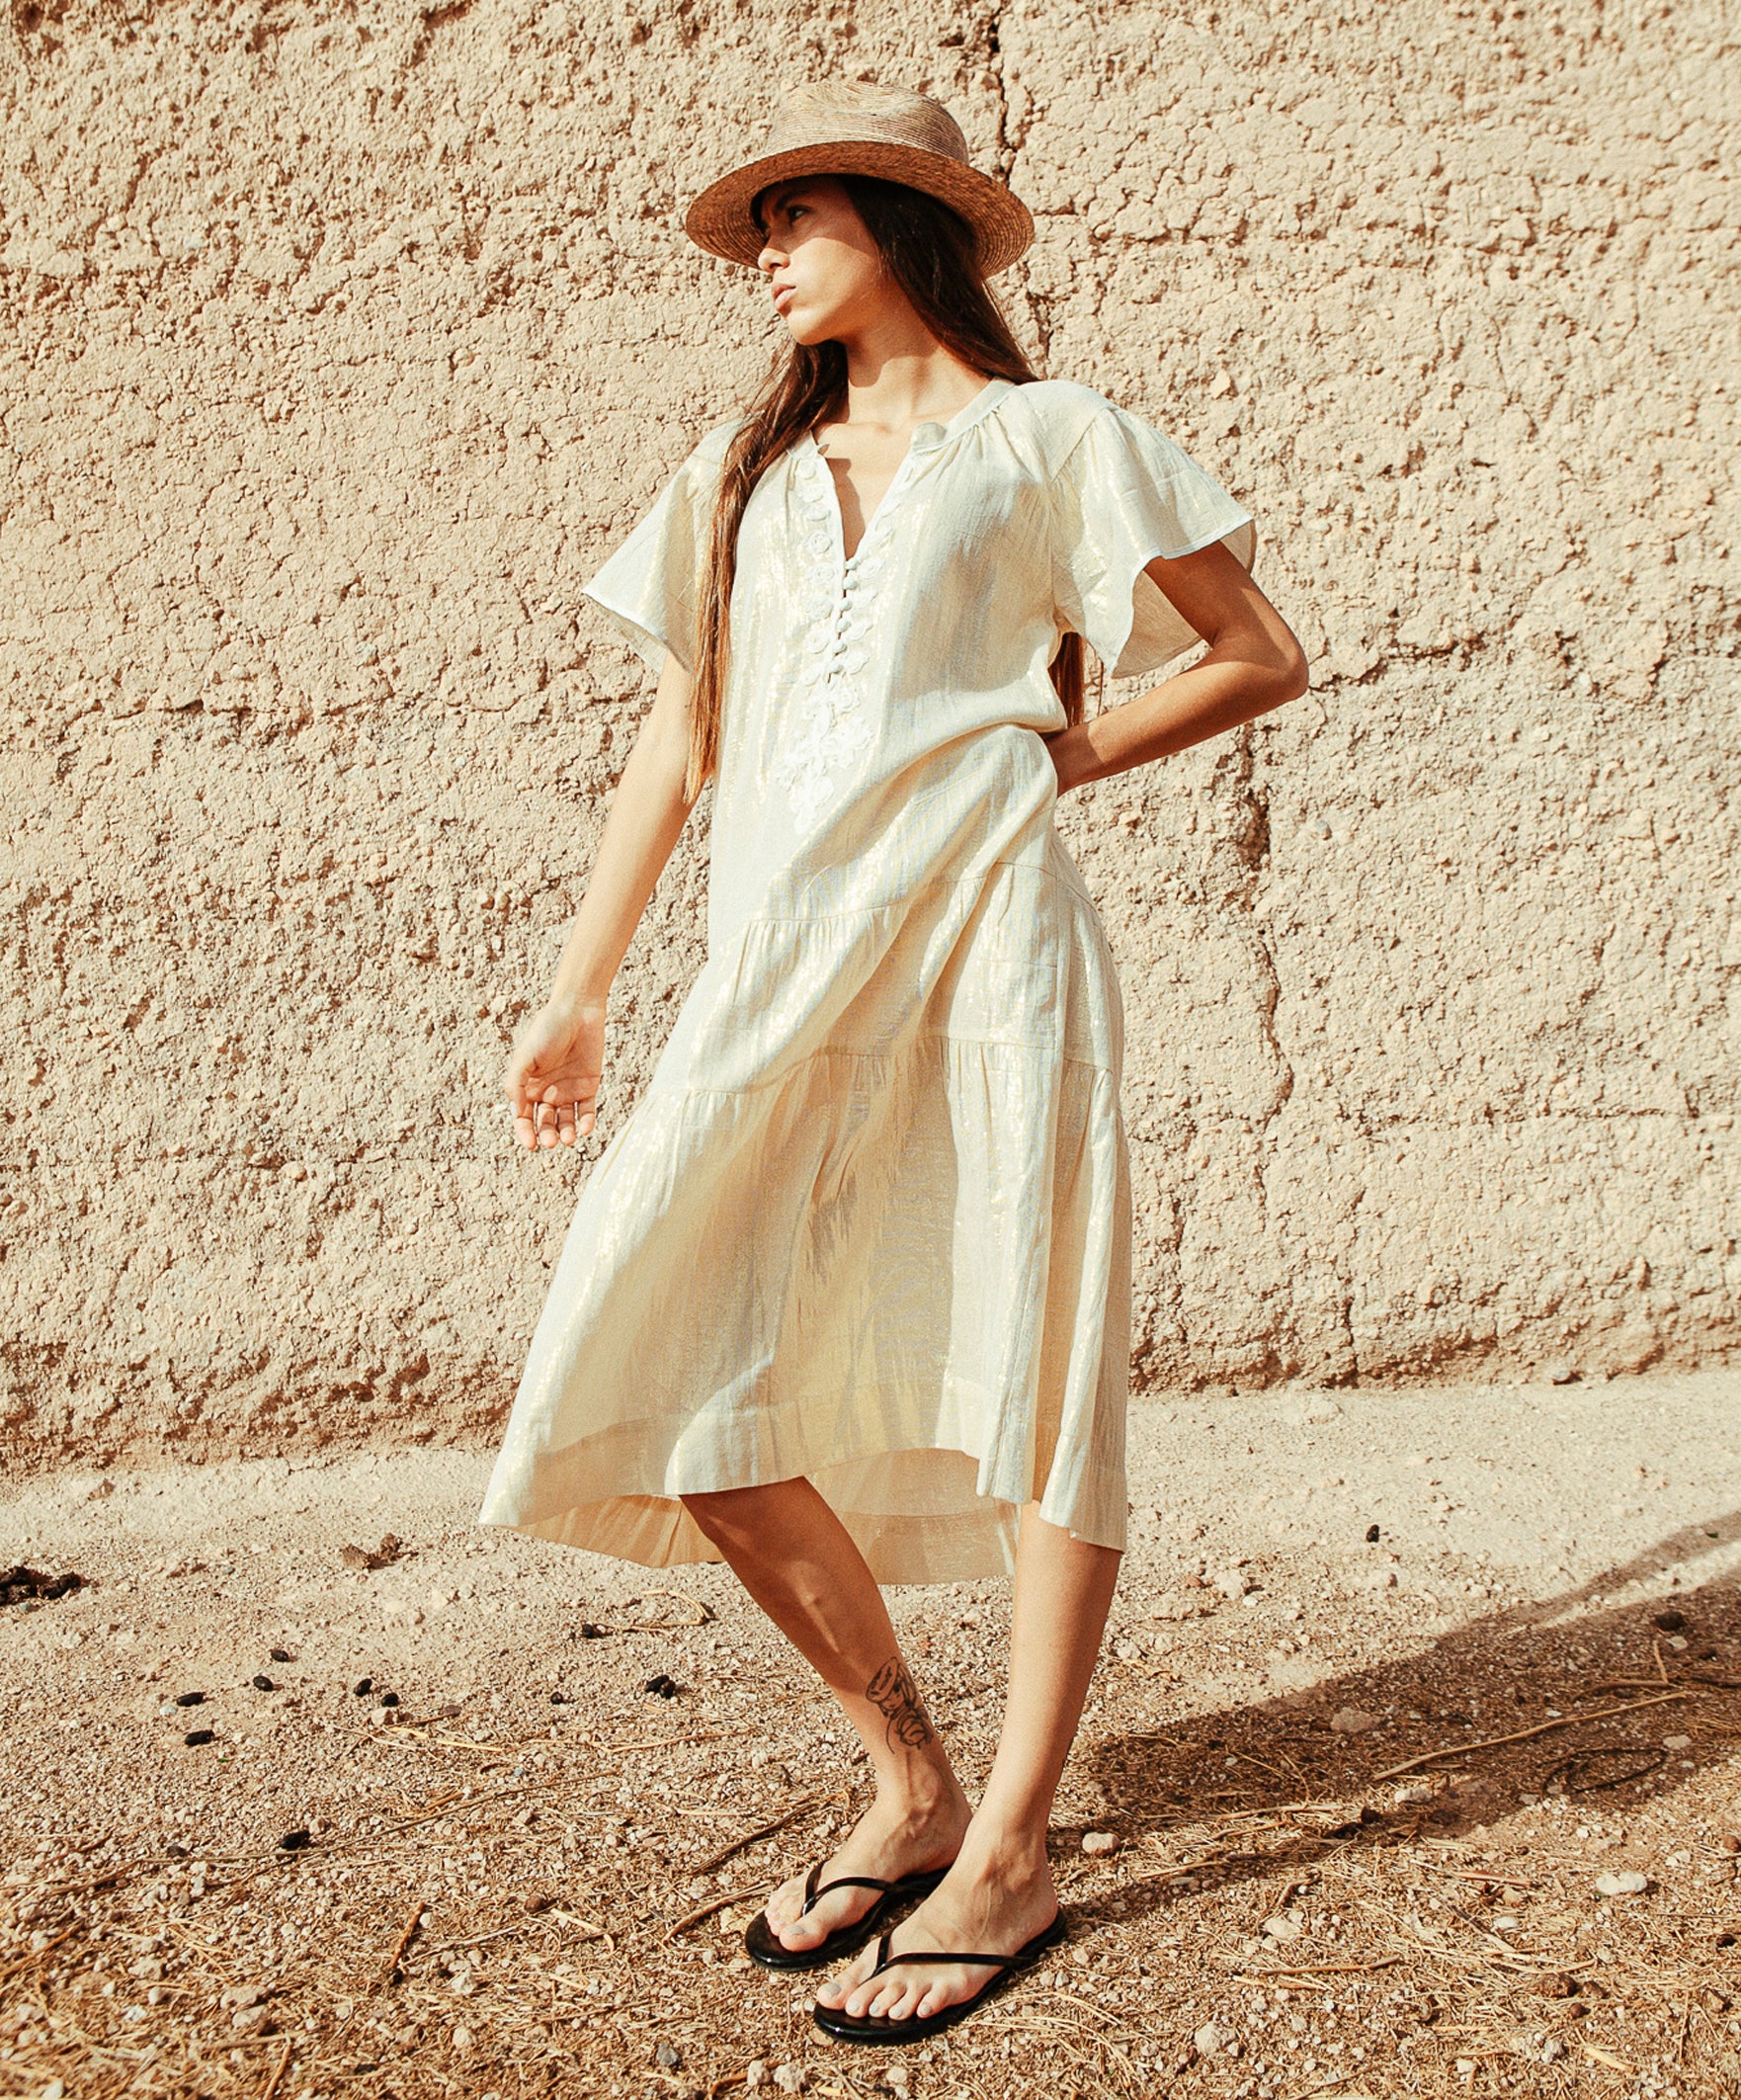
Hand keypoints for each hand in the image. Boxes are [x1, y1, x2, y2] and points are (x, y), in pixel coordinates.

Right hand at [505, 998, 604, 1151]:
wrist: (577, 1011)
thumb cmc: (546, 1030)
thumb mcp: (525, 1057)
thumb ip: (515, 1084)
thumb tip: (516, 1113)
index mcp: (527, 1087)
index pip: (523, 1118)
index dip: (525, 1133)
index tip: (531, 1145)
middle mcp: (546, 1092)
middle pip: (545, 1123)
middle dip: (547, 1135)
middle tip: (551, 1142)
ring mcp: (567, 1091)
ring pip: (566, 1121)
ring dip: (566, 1133)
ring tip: (568, 1139)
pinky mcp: (588, 1087)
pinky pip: (587, 1111)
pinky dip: (585, 1123)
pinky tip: (584, 1130)